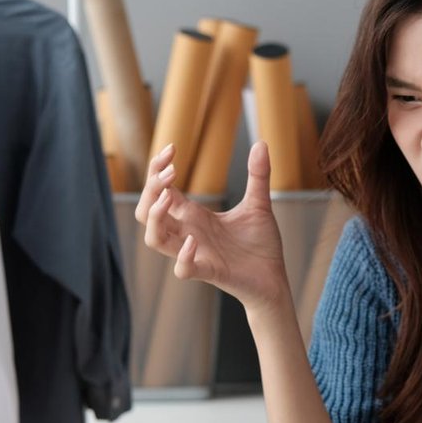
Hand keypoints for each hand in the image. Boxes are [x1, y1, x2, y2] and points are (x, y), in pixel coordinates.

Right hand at [137, 141, 290, 308]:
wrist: (274, 278)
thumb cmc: (260, 245)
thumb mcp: (259, 204)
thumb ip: (258, 175)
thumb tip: (261, 144)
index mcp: (194, 216)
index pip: (161, 191)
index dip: (158, 170)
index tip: (172, 149)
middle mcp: (188, 232)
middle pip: (147, 212)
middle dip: (150, 190)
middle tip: (170, 171)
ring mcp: (195, 253)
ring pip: (154, 239)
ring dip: (155, 218)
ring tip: (168, 197)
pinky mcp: (208, 272)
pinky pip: (182, 269)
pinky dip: (183, 256)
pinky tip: (193, 241)